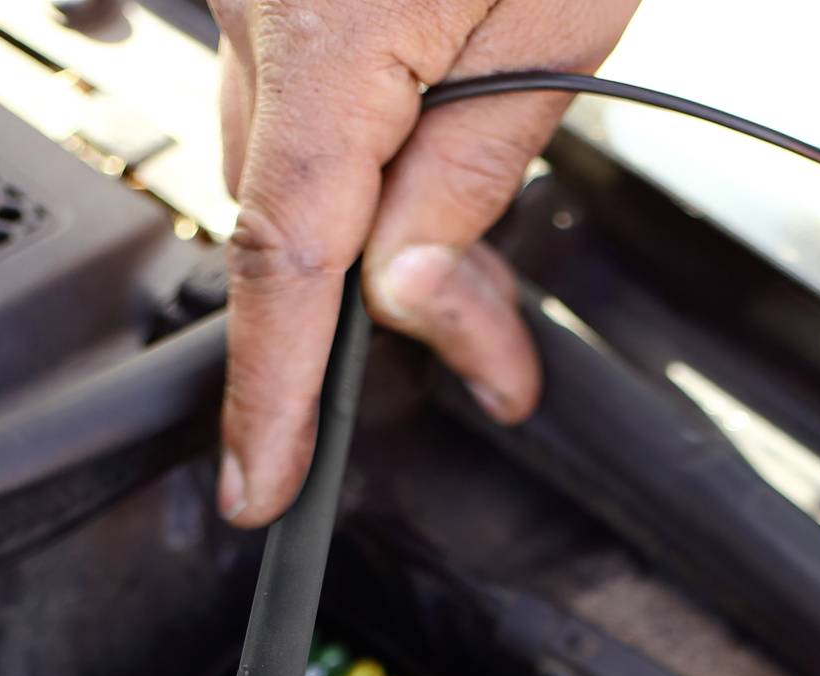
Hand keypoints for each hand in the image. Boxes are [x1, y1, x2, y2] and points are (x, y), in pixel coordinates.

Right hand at [211, 0, 639, 525]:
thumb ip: (473, 163)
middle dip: (395, 311)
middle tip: (497, 367)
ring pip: (295, 165)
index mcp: (326, 26)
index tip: (261, 484)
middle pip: (294, 218)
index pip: (285, 252)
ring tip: (483, 281)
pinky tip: (433, 174)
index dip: (273, 391)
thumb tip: (406, 292)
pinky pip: (297, 99)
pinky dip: (363, 155)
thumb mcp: (558, 18)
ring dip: (383, 236)